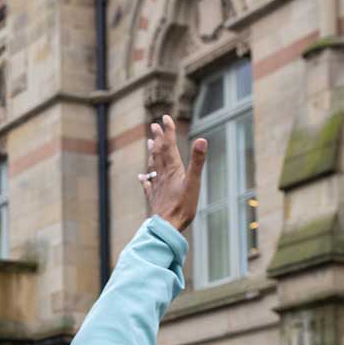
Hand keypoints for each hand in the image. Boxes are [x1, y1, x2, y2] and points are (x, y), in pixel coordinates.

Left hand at [138, 115, 207, 233]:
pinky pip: (148, 185)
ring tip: (149, 143)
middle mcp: (163, 175)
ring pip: (152, 166)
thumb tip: (202, 140)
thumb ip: (197, 161)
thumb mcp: (194, 182)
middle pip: (159, 153)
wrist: (167, 226)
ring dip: (151, 153)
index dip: (168, 131)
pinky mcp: (154, 198)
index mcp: (173, 169)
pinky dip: (145, 179)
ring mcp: (157, 186)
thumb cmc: (182, 206)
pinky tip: (141, 177)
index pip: (169, 145)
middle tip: (154, 126)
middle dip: (158, 138)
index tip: (165, 117)